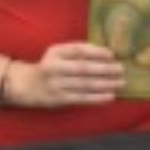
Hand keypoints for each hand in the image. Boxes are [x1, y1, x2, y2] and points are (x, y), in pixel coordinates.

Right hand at [11, 42, 125, 108]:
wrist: (28, 85)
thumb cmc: (50, 66)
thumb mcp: (58, 53)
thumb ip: (77, 50)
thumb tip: (105, 53)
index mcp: (55, 52)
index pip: (78, 50)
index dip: (96, 52)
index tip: (112, 54)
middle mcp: (54, 68)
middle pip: (83, 68)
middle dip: (104, 69)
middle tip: (121, 69)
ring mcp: (56, 85)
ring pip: (84, 84)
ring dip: (105, 84)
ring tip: (120, 83)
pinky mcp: (59, 99)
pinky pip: (81, 98)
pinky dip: (97, 97)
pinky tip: (110, 96)